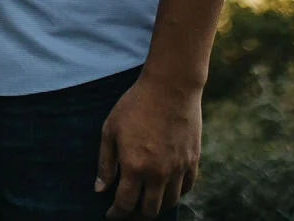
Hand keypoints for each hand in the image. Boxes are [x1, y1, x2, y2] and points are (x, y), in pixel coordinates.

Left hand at [96, 73, 201, 218]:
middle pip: (149, 210)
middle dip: (136, 216)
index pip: (125, 204)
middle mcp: (158, 173)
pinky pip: (186, 188)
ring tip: (147, 202)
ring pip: (169, 202)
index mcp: (134, 167)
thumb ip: (104, 163)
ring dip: (156, 207)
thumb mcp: (110, 130)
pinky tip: (167, 190)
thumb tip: (100, 190)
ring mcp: (178, 168)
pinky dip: (176, 194)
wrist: (171, 87)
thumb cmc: (136, 104)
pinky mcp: (193, 160)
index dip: (116, 214)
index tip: (111, 215)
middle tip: (129, 211)